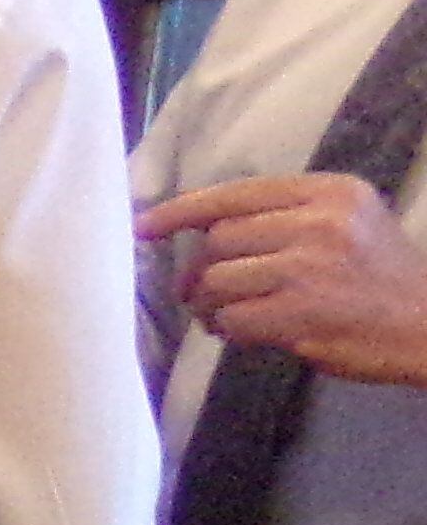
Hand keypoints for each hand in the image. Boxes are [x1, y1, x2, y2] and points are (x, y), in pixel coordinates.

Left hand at [145, 174, 426, 384]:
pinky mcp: (302, 312)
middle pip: (219, 240)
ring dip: (207, 305)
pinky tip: (241, 332)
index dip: (181, 211)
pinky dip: (226, 329)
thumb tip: (205, 230)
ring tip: (222, 316)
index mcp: (329, 192)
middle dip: (199, 271)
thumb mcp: (348, 222)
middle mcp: (319, 222)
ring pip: (217, 280)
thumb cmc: (380, 278)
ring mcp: (310, 267)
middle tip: (200, 294)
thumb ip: (287, 216)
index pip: (235, 195)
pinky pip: (232, 318)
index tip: (143, 226)